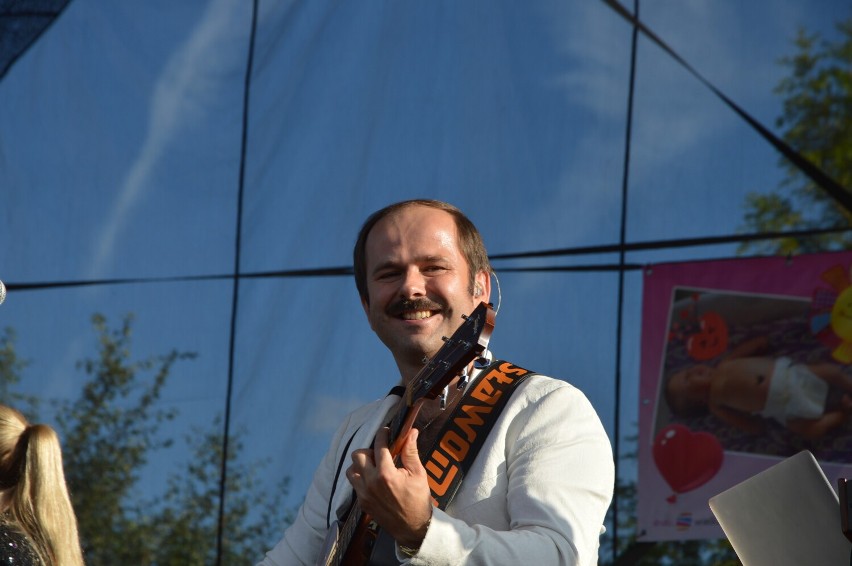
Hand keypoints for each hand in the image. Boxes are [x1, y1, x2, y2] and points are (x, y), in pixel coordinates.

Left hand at [346, 427, 432, 547]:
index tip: (386, 431)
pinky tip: (374, 480)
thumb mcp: (418, 474)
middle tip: (381, 454)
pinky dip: (361, 478)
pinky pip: (354, 484)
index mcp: (386, 474)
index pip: (379, 446)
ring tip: (375, 467)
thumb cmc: (418, 500)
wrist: (412, 527)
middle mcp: (371, 483)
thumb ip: (411, 452)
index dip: (383, 434)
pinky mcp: (362, 502)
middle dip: (369, 450)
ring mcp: (364, 494)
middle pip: (358, 455)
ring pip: (351, 469)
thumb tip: (411, 432)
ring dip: (361, 465)